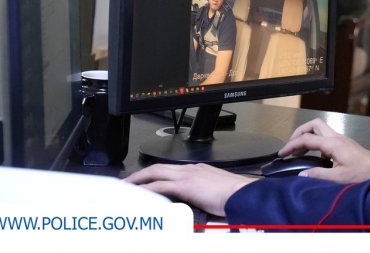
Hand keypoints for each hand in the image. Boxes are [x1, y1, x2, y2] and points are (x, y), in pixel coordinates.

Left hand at [125, 162, 254, 216]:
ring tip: (127, 186)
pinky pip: (159, 185)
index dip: (156, 173)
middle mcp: (191, 169)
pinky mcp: (185, 185)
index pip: (171, 169)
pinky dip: (147, 188)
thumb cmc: (234, 196)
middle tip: (128, 181)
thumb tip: (196, 203)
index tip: (147, 180)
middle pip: (158, 167)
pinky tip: (138, 193)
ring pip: (155, 172)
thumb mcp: (216, 191)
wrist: (242, 194)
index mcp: (199, 170)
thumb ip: (202, 193)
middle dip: (141, 173)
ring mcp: (187, 175)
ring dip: (139, 179)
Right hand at [280, 118, 369, 184]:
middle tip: (290, 146)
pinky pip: (326, 137)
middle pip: (314, 125)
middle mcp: (337, 138)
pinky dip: (315, 142)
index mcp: (333, 144)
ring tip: (297, 151)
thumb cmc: (363, 175)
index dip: (292, 145)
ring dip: (307, 136)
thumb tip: (301, 174)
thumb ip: (318, 175)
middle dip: (299, 132)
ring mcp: (342, 140)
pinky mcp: (345, 145)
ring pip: (320, 129)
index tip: (282, 153)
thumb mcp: (338, 178)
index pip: (307, 138)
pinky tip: (312, 155)